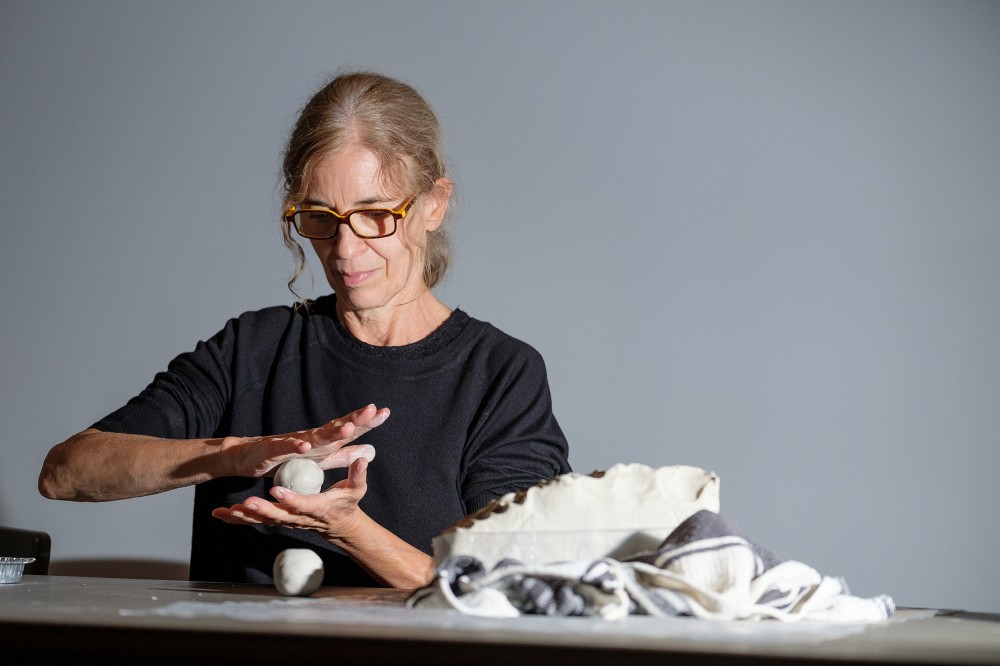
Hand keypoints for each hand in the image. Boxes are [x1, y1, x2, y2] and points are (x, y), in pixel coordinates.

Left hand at [212, 455, 370, 539]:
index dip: (291, 499)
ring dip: (245, 517)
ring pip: (264, 520)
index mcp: (318, 508)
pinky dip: (238, 519)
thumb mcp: (357, 489)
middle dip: (262, 510)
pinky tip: (220, 514)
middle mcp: (300, 517)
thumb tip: (361, 458)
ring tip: (227, 510)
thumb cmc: (348, 504)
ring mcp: (288, 520)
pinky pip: (257, 521)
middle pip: (279, 516)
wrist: (340, 526)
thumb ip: (358, 474)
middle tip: (247, 502)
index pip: (304, 504)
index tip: (277, 491)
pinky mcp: (279, 520)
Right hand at [222, 404, 389, 477]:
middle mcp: (312, 437)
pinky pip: (288, 448)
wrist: (251, 457)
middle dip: (355, 419)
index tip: (386, 412)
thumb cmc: (289, 456)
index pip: (349, 429)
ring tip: (348, 428)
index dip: (367, 421)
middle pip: (337, 427)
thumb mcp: (321, 458)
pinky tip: (306, 446)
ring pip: (316, 436)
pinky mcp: (276, 450)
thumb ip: (344, 455)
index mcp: (324, 441)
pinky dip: (297, 446)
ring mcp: (294, 441)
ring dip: (332, 432)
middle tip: (373, 410)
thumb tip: (370, 450)